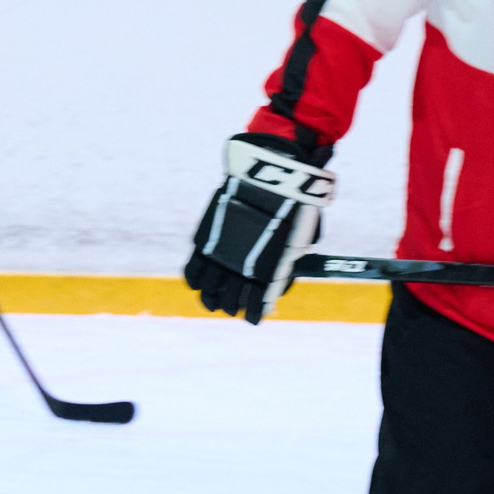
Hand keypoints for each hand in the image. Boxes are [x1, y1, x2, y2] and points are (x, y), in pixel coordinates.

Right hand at [184, 133, 335, 324]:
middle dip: (229, 306)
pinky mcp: (207, 236)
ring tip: (211, 303)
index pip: (256, 300)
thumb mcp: (299, 237)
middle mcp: (242, 264)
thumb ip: (288, 260)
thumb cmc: (294, 204)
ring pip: (209, 287)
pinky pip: (194, 266)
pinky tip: (197, 283)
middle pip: (229, 297)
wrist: (273, 174)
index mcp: (267, 269)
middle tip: (228, 308)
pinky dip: (195, 279)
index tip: (252, 319)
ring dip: (209, 298)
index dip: (252, 313)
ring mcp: (222, 250)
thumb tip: (282, 277)